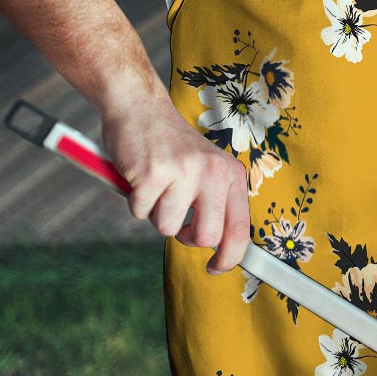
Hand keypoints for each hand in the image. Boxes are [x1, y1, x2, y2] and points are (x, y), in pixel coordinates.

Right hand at [102, 100, 249, 273]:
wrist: (140, 108)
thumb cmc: (172, 146)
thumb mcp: (207, 169)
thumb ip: (216, 203)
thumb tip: (222, 249)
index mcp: (230, 173)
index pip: (240, 228)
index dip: (230, 257)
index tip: (216, 268)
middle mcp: (213, 172)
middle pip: (206, 237)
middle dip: (187, 237)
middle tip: (177, 219)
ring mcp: (183, 171)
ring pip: (167, 228)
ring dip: (156, 214)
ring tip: (157, 186)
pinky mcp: (152, 173)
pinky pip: (140, 212)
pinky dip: (135, 201)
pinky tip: (140, 178)